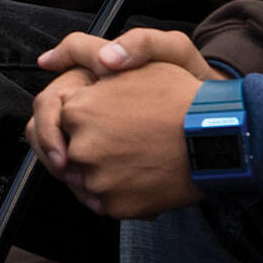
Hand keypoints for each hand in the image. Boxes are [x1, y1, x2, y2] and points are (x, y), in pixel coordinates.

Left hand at [28, 28, 219, 216]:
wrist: (215, 136)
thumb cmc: (178, 96)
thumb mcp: (131, 62)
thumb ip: (85, 56)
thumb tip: (46, 61)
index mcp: (78, 110)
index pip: (58, 121)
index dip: (83, 120)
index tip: (104, 122)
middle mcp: (82, 147)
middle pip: (71, 152)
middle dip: (92, 147)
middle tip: (127, 140)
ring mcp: (99, 180)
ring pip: (87, 180)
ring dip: (105, 172)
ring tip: (139, 157)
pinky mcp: (117, 206)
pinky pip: (106, 203)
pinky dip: (122, 194)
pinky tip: (145, 176)